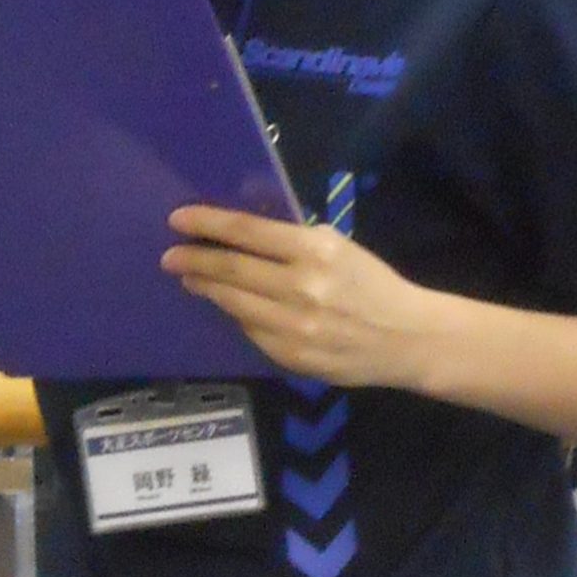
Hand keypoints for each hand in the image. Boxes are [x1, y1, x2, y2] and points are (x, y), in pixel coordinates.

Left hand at [163, 207, 459, 395]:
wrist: (406, 338)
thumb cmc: (370, 284)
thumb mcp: (339, 248)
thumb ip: (294, 243)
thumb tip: (242, 238)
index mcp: (316, 251)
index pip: (247, 232)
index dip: (207, 224)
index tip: (178, 219)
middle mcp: (302, 287)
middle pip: (232, 270)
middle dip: (195, 260)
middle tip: (170, 256)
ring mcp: (295, 327)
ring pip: (234, 304)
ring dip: (206, 289)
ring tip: (189, 279)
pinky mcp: (291, 357)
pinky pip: (251, 331)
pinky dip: (236, 316)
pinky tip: (228, 306)